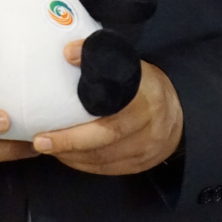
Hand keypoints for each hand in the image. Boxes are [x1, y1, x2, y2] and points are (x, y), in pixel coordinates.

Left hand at [31, 39, 183, 175]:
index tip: (51, 116)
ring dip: (72, 155)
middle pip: (106, 137)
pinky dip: (85, 164)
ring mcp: (147, 148)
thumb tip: (68, 52)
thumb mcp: (130, 63)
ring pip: (104, 158)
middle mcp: (149, 124)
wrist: (181, 110)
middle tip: (41, 141)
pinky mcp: (142, 164)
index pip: (112, 105)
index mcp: (145, 93)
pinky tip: (67, 156)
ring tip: (49, 147)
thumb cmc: (145, 84)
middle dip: (69, 141)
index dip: (82, 112)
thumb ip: (100, 56)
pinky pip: (109, 168)